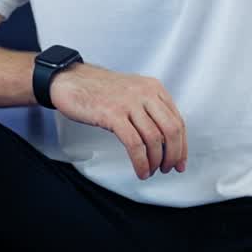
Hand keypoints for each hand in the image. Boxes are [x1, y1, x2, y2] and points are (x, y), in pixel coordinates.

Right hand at [49, 62, 186, 178]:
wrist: (70, 80)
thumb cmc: (98, 89)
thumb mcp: (131, 92)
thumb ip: (149, 109)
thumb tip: (163, 139)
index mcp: (153, 88)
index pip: (178, 121)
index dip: (182, 146)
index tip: (179, 162)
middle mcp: (145, 93)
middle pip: (172, 130)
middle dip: (173, 155)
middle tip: (167, 169)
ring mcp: (129, 103)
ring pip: (154, 139)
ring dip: (155, 161)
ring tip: (150, 171)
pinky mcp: (113, 114)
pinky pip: (135, 144)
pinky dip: (141, 162)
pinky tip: (140, 170)